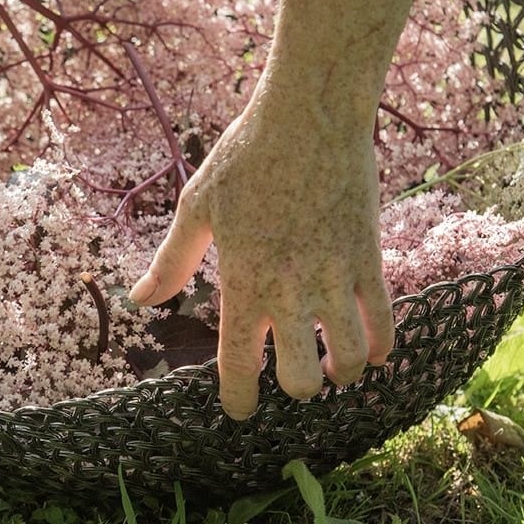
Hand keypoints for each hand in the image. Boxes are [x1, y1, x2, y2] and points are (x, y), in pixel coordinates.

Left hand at [129, 86, 394, 419]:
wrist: (309, 113)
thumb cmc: (245, 155)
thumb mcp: (198, 205)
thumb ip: (172, 261)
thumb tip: (139, 300)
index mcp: (243, 282)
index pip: (238, 368)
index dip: (238, 401)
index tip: (240, 409)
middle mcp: (290, 291)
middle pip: (302, 381)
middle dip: (296, 387)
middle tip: (293, 369)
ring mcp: (334, 277)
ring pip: (351, 360)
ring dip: (342, 372)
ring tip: (333, 361)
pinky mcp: (368, 258)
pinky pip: (385, 321)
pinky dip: (381, 345)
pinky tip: (370, 346)